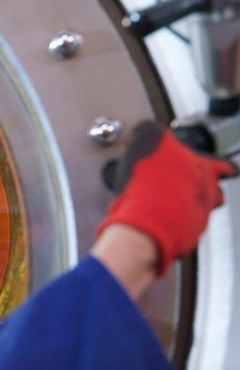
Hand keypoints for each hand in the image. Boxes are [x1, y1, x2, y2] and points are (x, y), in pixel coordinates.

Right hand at [97, 121, 237, 274]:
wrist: (142, 222)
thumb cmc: (148, 182)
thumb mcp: (148, 138)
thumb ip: (153, 132)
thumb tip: (151, 130)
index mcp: (203, 168)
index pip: (222, 164)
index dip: (223, 166)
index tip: (227, 168)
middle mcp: (206, 194)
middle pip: (217, 193)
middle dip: (207, 190)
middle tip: (189, 188)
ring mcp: (197, 218)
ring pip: (202, 213)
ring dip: (190, 209)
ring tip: (171, 207)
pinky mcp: (183, 240)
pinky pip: (182, 232)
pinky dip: (172, 227)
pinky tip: (156, 221)